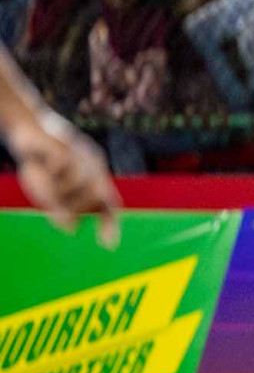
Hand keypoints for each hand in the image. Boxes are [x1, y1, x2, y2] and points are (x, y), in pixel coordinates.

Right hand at [7, 112, 120, 245]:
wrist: (25, 127)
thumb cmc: (39, 162)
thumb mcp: (47, 189)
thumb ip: (60, 209)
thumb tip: (71, 229)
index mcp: (95, 177)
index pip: (108, 205)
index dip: (109, 225)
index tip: (108, 246)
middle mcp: (93, 165)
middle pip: (95, 197)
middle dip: (73, 207)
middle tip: (53, 205)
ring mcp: (80, 152)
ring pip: (77, 183)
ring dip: (56, 189)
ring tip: (40, 178)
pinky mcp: (62, 143)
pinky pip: (60, 164)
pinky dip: (49, 170)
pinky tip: (39, 163)